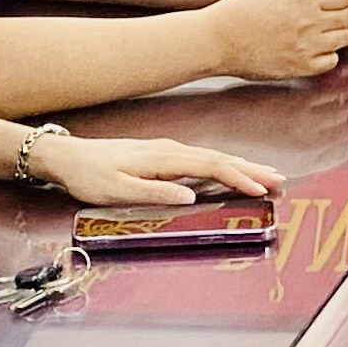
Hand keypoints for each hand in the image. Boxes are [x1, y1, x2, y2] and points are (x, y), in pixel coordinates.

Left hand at [33, 136, 283, 207]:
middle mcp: (170, 150)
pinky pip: (201, 160)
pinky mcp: (163, 155)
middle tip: (279, 181)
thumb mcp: (117, 190)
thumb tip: (189, 196)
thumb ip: (154, 193)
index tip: (261, 189)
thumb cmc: (90, 175)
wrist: (68, 157)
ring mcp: (167, 151)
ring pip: (213, 158)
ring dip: (241, 167)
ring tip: (265, 175)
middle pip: (220, 158)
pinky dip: (223, 166)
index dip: (239, 178)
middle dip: (251, 170)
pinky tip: (230, 171)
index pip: (211, 166)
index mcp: (163, 157)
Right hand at [202, 0, 347, 80]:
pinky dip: (326, 56)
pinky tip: (313, 50)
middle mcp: (310, 21)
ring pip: (343, 40)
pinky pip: (330, 61)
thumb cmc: (241, 12)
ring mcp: (306, 46)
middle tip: (332, 19)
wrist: (218, 39)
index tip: (337, 1)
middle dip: (343, 17)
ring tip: (320, 34)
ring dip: (336, 36)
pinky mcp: (300, 66)